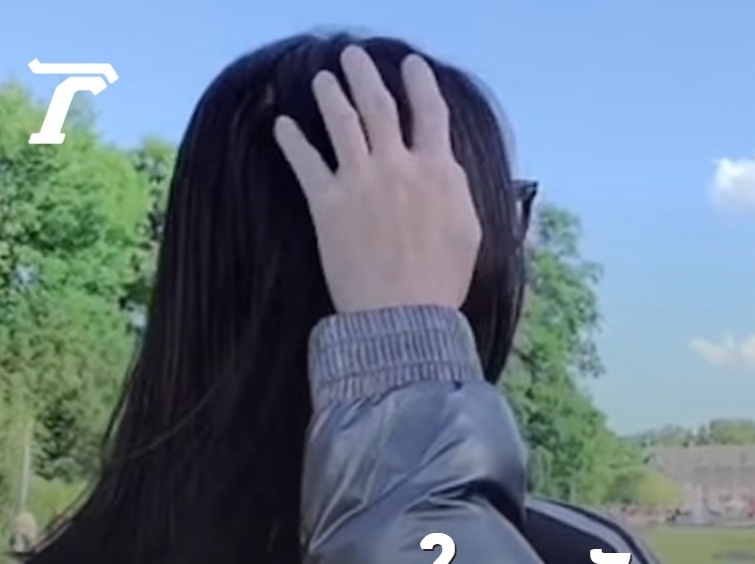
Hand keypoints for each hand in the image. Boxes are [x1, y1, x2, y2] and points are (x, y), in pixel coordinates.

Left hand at [273, 46, 480, 311]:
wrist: (404, 315)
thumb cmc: (443, 281)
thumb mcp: (473, 234)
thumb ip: (463, 195)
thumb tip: (460, 176)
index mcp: (440, 171)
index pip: (431, 112)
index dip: (420, 83)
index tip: (410, 64)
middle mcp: (398, 165)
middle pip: (379, 105)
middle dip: (364, 75)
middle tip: (352, 57)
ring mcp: (360, 181)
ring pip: (342, 122)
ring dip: (329, 95)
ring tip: (321, 80)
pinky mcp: (328, 203)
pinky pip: (306, 162)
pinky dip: (291, 140)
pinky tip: (281, 125)